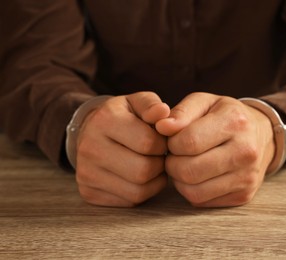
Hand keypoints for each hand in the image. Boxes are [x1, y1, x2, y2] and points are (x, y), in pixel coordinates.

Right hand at [76, 92, 169, 206]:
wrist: (90, 131)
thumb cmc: (123, 117)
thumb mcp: (137, 102)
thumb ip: (152, 105)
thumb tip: (163, 112)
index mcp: (105, 119)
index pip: (148, 143)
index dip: (163, 144)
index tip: (161, 140)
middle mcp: (90, 147)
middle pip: (143, 171)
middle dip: (159, 164)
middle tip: (158, 156)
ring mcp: (86, 173)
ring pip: (138, 191)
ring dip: (154, 181)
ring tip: (151, 165)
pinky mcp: (89, 193)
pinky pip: (129, 201)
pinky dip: (142, 191)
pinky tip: (139, 177)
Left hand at [156, 92, 274, 206]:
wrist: (261, 134)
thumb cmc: (225, 116)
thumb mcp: (205, 102)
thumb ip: (181, 112)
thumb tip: (161, 127)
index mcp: (235, 121)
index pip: (188, 142)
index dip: (171, 143)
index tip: (174, 139)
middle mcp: (246, 151)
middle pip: (189, 171)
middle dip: (172, 164)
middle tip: (175, 155)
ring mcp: (247, 177)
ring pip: (193, 191)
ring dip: (179, 180)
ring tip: (184, 164)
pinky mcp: (243, 195)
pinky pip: (202, 201)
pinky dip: (191, 190)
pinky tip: (196, 176)